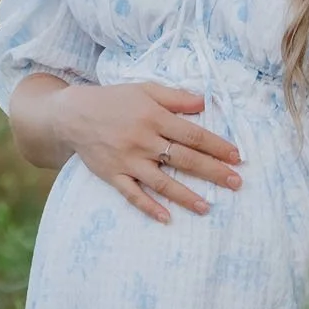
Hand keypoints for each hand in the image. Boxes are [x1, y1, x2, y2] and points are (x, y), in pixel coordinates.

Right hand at [60, 81, 241, 222]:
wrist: (72, 114)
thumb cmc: (113, 100)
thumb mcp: (145, 90)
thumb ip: (176, 97)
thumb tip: (205, 102)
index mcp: (154, 117)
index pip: (193, 134)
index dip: (216, 146)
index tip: (236, 156)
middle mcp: (143, 140)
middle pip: (184, 159)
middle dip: (212, 172)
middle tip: (236, 183)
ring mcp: (128, 160)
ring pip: (162, 181)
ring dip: (186, 196)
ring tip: (208, 207)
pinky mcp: (112, 175)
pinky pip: (133, 195)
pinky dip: (149, 207)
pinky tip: (166, 219)